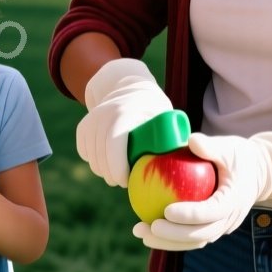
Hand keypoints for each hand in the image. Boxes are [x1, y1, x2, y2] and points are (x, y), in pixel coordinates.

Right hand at [78, 58, 171, 187]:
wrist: (129, 88)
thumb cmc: (153, 108)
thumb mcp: (166, 116)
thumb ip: (174, 136)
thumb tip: (187, 158)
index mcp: (125, 111)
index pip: (114, 143)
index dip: (117, 166)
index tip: (127, 181)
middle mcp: (104, 113)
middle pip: (101, 153)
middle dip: (110, 174)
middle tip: (123, 182)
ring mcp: (91, 118)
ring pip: (91, 155)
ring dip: (102, 170)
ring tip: (116, 175)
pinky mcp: (83, 125)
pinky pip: (84, 150)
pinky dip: (93, 160)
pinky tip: (105, 163)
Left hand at [133, 123, 271, 251]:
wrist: (257, 173)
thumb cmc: (239, 156)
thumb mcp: (229, 147)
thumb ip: (211, 146)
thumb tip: (191, 140)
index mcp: (235, 199)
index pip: (212, 212)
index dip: (190, 215)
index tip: (167, 211)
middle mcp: (230, 219)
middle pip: (201, 234)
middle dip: (173, 236)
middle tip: (148, 227)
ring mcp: (222, 227)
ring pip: (194, 241)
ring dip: (167, 242)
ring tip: (140, 232)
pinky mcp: (213, 228)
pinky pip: (191, 237)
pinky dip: (170, 237)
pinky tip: (147, 229)